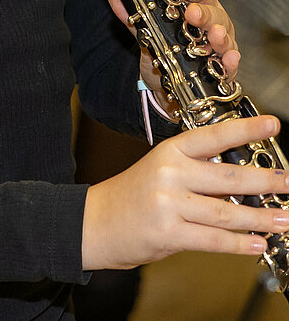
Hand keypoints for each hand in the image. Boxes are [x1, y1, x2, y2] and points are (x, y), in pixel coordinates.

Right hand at [82, 114, 288, 269]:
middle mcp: (170, 173)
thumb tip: (244, 184)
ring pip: (226, 211)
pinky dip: (239, 243)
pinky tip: (257, 243)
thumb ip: (198, 174)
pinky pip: (213, 239)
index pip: (213, 136)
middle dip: (266, 181)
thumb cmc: (135, 196)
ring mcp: (169, 203)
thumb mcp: (163, 171)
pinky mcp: (168, 233)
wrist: (97, 221)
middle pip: (228, 176)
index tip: (272, 124)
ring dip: (260, 218)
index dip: (245, 129)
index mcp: (170, 151)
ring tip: (284, 220)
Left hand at [109, 0, 239, 112]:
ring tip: (214, 34)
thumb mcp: (150, 35)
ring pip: (224, 37)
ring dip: (220, 36)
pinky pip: (230, 65)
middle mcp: (212, 24)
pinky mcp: (224, 69)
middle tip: (192, 13)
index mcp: (197, 8)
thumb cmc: (167, 50)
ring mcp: (221, 46)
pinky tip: (229, 58)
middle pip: (213, 13)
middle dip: (203, 13)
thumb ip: (135, 18)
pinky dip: (231, 62)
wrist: (169, 87)